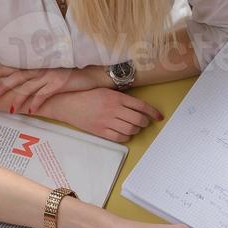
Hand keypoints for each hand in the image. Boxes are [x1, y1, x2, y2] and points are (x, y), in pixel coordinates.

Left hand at [0, 63, 106, 113]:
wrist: (93, 73)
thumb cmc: (74, 72)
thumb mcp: (55, 71)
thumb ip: (42, 75)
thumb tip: (29, 84)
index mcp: (40, 64)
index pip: (17, 65)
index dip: (2, 69)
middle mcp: (42, 67)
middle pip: (18, 76)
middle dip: (4, 85)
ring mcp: (50, 75)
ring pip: (29, 87)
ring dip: (18, 98)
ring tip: (10, 109)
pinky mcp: (59, 83)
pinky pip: (44, 94)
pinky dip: (36, 103)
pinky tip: (30, 111)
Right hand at [40, 89, 163, 141]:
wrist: (67, 104)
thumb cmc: (87, 95)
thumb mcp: (105, 90)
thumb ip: (121, 96)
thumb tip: (137, 105)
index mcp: (116, 97)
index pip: (141, 106)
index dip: (153, 112)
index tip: (159, 116)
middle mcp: (113, 109)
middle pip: (138, 119)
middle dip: (145, 122)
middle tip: (144, 122)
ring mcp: (107, 121)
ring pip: (131, 129)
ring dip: (136, 129)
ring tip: (134, 127)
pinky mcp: (101, 131)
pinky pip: (120, 138)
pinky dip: (126, 137)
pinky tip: (125, 133)